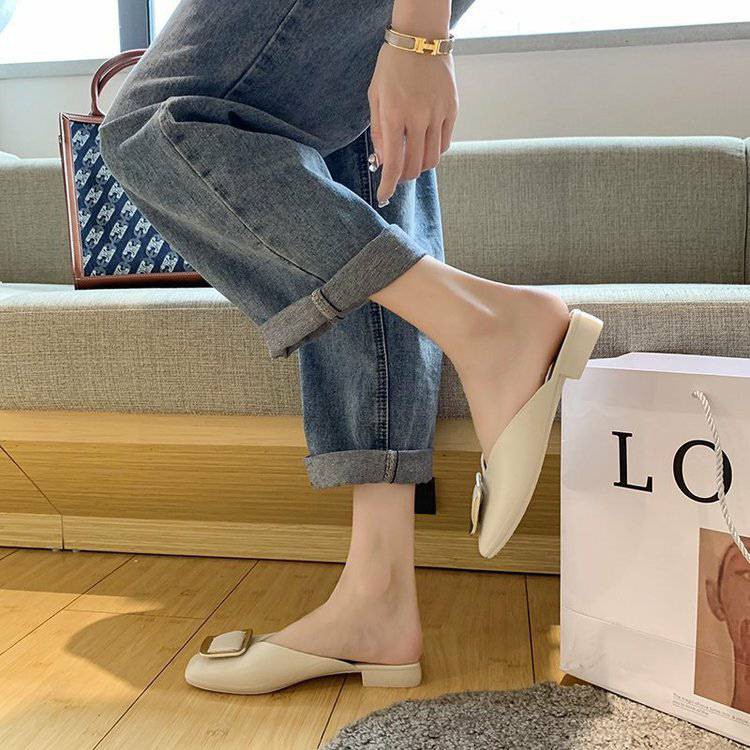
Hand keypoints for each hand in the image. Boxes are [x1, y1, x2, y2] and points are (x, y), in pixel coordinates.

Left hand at [367, 42, 457, 205]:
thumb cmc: (392, 67)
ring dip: (419, 167)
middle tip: (397, 174)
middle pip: (414, 166)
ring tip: (411, 160)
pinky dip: (434, 152)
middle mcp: (418, 118)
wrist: (420, 39)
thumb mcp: (375, 97)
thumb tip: (383, 162)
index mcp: (394, 115)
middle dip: (403, 177)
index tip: (384, 196)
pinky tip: (425, 145)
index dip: (388, 185)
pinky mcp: (452, 110)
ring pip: (432, 159)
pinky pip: (445, 144)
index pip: (393, 163)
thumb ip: (379, 132)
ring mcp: (438, 114)